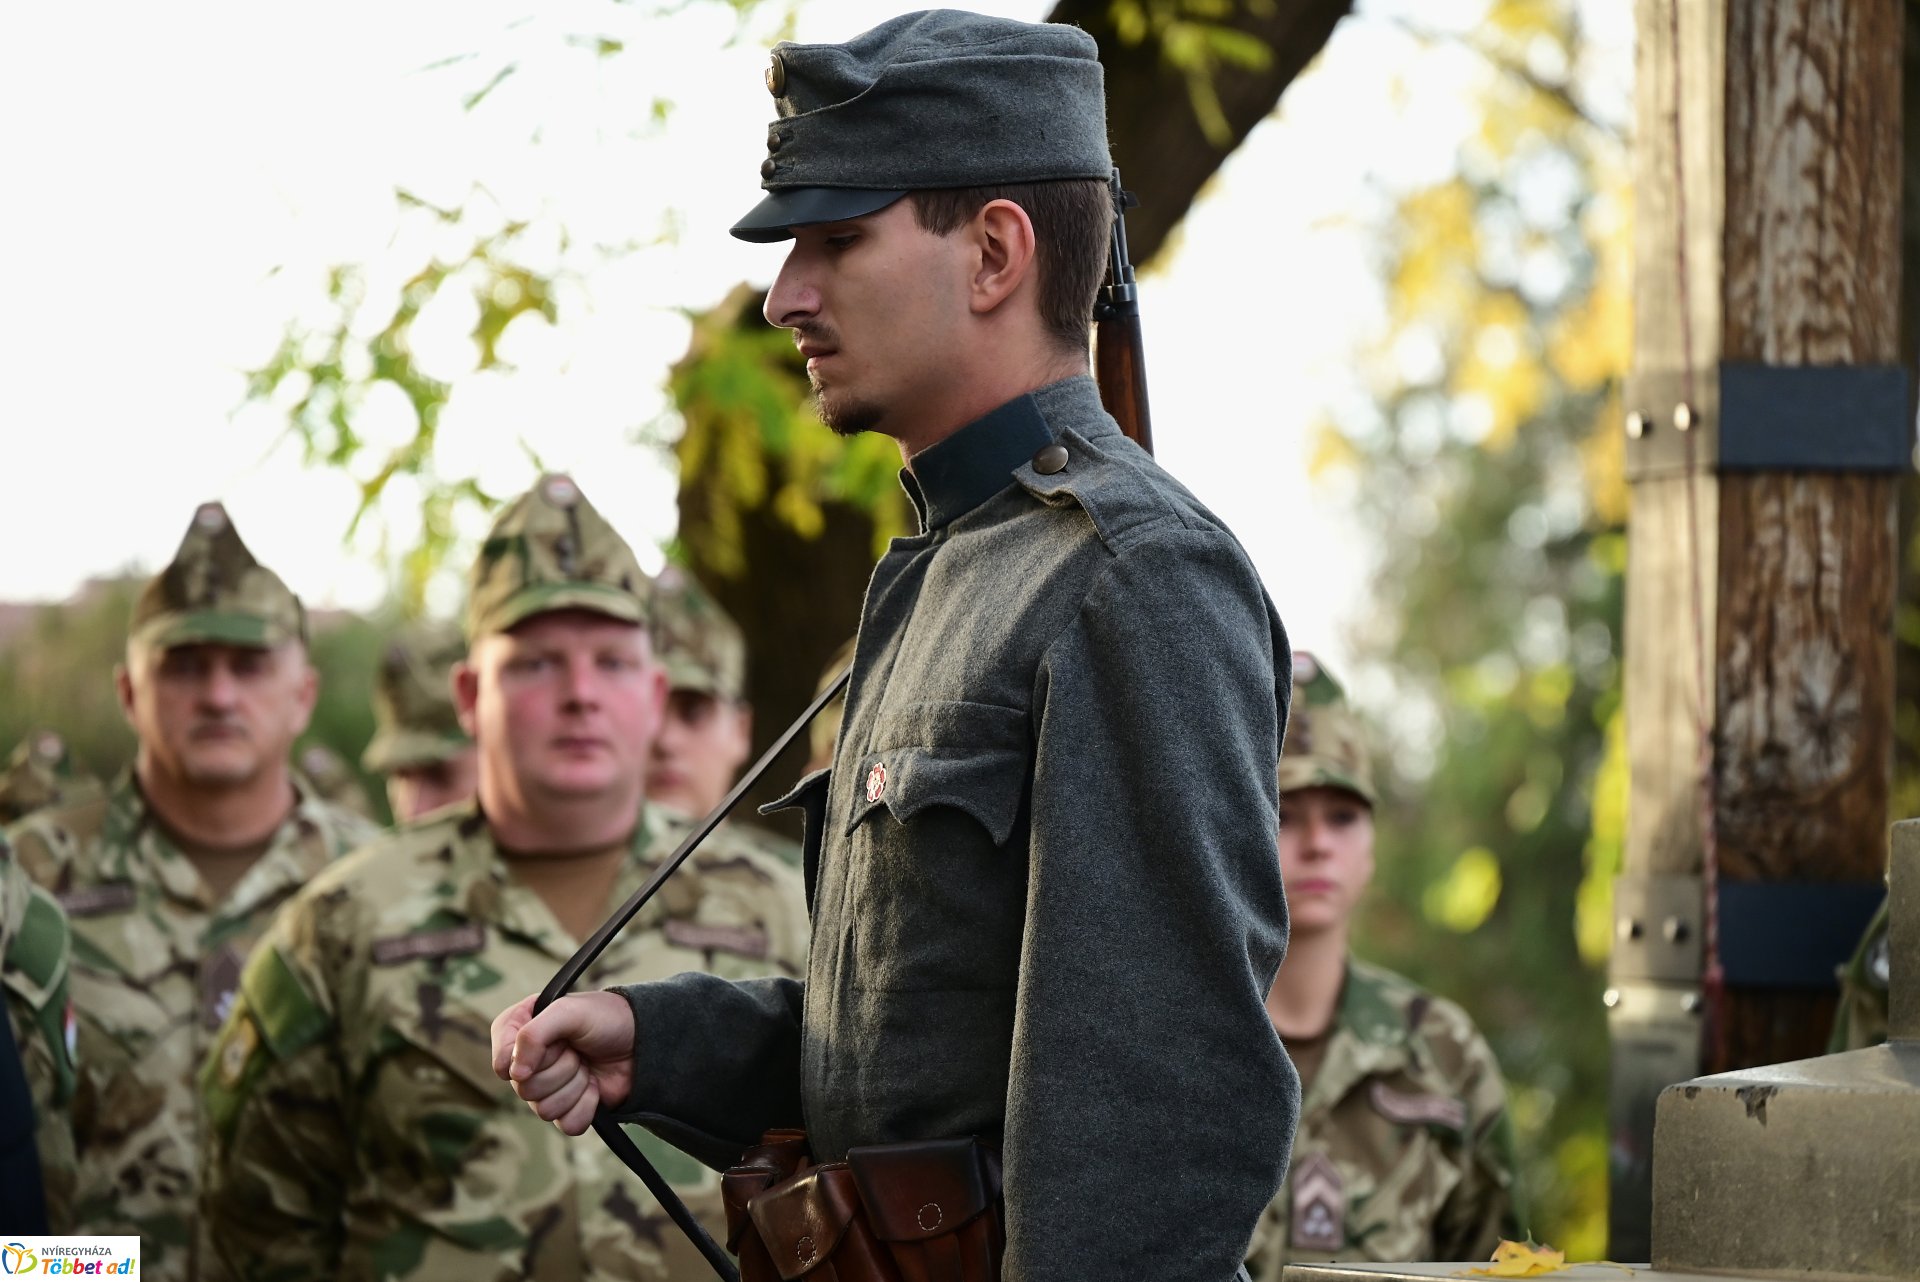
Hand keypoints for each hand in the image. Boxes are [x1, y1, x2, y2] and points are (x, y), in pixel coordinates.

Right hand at [491, 991, 636, 1134]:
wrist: (642, 1040)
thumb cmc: (606, 1017)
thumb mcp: (569, 1010)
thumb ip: (534, 1034)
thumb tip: (515, 1074)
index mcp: (520, 1031)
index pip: (501, 1060)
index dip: (525, 1058)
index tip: (553, 1045)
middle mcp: (529, 1062)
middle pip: (524, 1089)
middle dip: (560, 1069)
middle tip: (577, 1050)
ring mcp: (548, 1087)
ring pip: (544, 1110)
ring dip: (574, 1086)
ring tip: (587, 1065)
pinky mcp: (568, 1108)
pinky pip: (566, 1124)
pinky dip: (586, 1106)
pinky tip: (594, 1086)